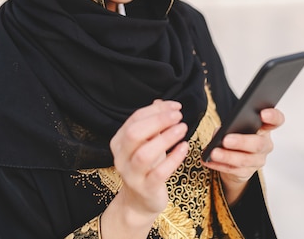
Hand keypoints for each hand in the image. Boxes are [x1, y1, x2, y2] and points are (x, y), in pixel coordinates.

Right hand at [103, 100, 188, 236]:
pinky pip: (159, 173)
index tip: (176, 106)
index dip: (156, 110)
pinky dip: (173, 158)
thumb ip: (152, 124)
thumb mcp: (147, 143)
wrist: (139, 201)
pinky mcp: (146, 189)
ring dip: (166, 138)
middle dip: (158, 121)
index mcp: (119, 142)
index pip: (135, 119)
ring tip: (183, 128)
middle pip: (134, 134)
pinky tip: (184, 147)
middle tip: (178, 116)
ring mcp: (132, 175)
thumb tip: (161, 102)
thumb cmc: (146, 167)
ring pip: (145, 154)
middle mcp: (122, 158)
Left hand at [202, 108, 284, 203]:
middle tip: (226, 139)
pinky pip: (233, 170)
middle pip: (258, 144)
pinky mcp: (247, 173)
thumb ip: (229, 126)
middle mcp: (265, 145)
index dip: (272, 117)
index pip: (276, 121)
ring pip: (244, 160)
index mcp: (265, 128)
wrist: (236, 160)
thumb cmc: (237, 135)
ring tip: (213, 153)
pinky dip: (219, 165)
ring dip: (227, 156)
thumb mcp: (234, 126)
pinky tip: (208, 160)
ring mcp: (258, 160)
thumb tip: (220, 132)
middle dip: (241, 142)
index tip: (263, 113)